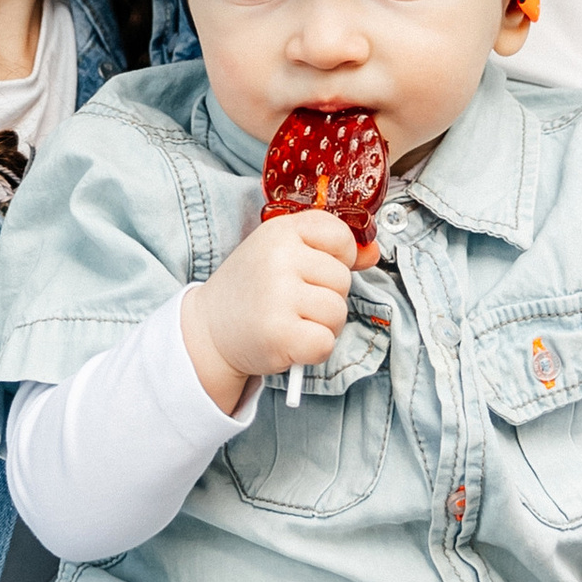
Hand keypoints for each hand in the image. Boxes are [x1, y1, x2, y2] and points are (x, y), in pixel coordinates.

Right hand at [181, 209, 360, 409]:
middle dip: (326, 297)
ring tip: (291, 323)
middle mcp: (278, 258)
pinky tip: (290, 342)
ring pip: (338, 312)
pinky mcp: (278, 333)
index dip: (339, 258)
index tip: (314, 271)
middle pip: (342, 279)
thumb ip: (329, 250)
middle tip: (293, 304)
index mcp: (280, 231)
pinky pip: (325, 342)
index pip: (341, 236)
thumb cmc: (253, 291)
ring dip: (322, 326)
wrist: (209, 331)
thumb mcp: (283, 255)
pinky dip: (313, 350)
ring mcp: (277, 295)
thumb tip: (373, 254)